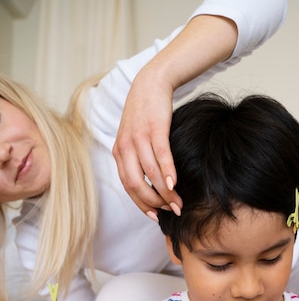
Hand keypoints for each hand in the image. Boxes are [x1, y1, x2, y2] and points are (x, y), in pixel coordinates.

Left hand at [112, 65, 181, 217]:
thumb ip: (137, 161)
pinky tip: (174, 185)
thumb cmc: (146, 115)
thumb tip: (151, 186)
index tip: (156, 216)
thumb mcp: (135, 139)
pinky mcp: (154, 129)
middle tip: (170, 211)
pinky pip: (161, 156)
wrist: (151, 83)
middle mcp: (125, 148)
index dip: (142, 205)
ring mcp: (138, 138)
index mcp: (119, 153)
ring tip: (178, 203)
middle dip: (154, 203)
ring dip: (165, 193)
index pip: (128, 187)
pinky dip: (167, 173)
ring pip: (150, 174)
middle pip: (136, 185)